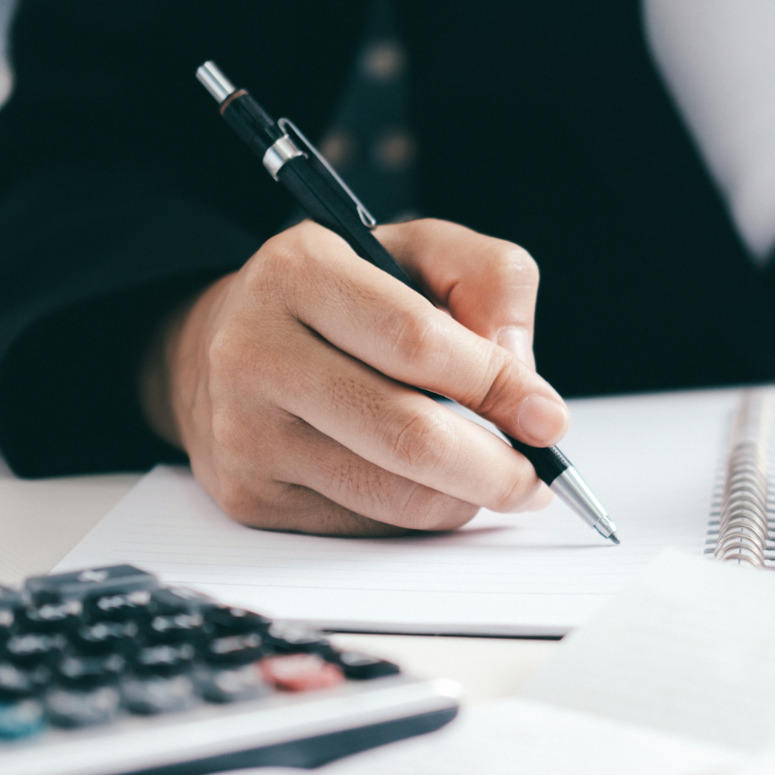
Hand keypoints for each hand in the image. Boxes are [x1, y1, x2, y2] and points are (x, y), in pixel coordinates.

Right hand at [141, 218, 563, 534]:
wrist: (227, 344)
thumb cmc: (344, 295)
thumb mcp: (420, 251)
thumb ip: (491, 281)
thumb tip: (522, 377)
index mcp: (299, 271)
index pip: (416, 341)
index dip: (495, 385)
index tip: (547, 417)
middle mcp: (255, 350)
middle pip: (406, 434)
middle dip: (495, 467)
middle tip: (536, 477)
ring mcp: (245, 430)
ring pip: (392, 493)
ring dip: (463, 497)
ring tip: (489, 476)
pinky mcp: (248, 493)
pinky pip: (364, 523)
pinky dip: (416, 512)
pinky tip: (423, 482)